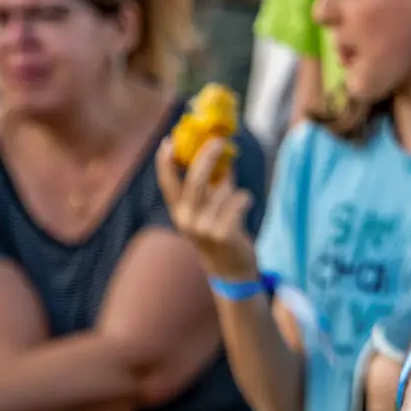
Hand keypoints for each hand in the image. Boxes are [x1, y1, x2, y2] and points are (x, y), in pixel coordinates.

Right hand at [155, 137, 258, 282]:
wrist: (230, 270)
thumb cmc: (221, 231)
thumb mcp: (208, 209)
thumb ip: (212, 185)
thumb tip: (222, 156)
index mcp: (179, 211)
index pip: (167, 183)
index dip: (165, 162)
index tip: (168, 141)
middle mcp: (186, 219)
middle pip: (195, 180)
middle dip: (207, 157)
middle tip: (219, 141)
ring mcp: (203, 228)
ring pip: (223, 190)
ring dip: (233, 190)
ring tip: (235, 201)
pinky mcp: (223, 234)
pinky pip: (239, 201)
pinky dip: (244, 198)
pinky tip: (244, 206)